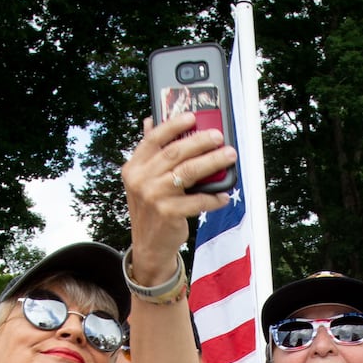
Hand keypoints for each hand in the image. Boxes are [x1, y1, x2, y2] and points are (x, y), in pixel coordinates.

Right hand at [120, 113, 235, 282]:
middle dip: (200, 141)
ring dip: (212, 162)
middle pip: (175, 152)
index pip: (153, 139)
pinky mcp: (168, 213)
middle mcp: (141, 179)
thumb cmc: (151, 209)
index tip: (192, 117)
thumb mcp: (143, 180)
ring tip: (228, 156)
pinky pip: (197, 200)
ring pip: (189, 172)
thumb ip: (149, 153)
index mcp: (134, 167)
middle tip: (219, 136)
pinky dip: (213, 197)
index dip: (173, 125)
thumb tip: (151, 121)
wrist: (148, 245)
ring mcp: (154, 196)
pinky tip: (223, 195)